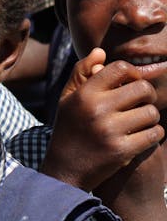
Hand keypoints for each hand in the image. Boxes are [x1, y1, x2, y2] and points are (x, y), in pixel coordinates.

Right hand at [43, 49, 165, 191]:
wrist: (65, 168)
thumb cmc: (69, 129)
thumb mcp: (67, 99)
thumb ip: (81, 73)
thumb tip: (100, 52)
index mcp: (84, 93)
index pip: (120, 68)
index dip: (133, 74)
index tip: (131, 84)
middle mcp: (97, 108)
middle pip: (143, 89)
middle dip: (147, 96)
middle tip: (140, 104)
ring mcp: (110, 130)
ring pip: (152, 113)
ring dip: (150, 118)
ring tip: (140, 122)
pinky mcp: (123, 150)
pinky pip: (155, 134)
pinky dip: (153, 134)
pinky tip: (142, 136)